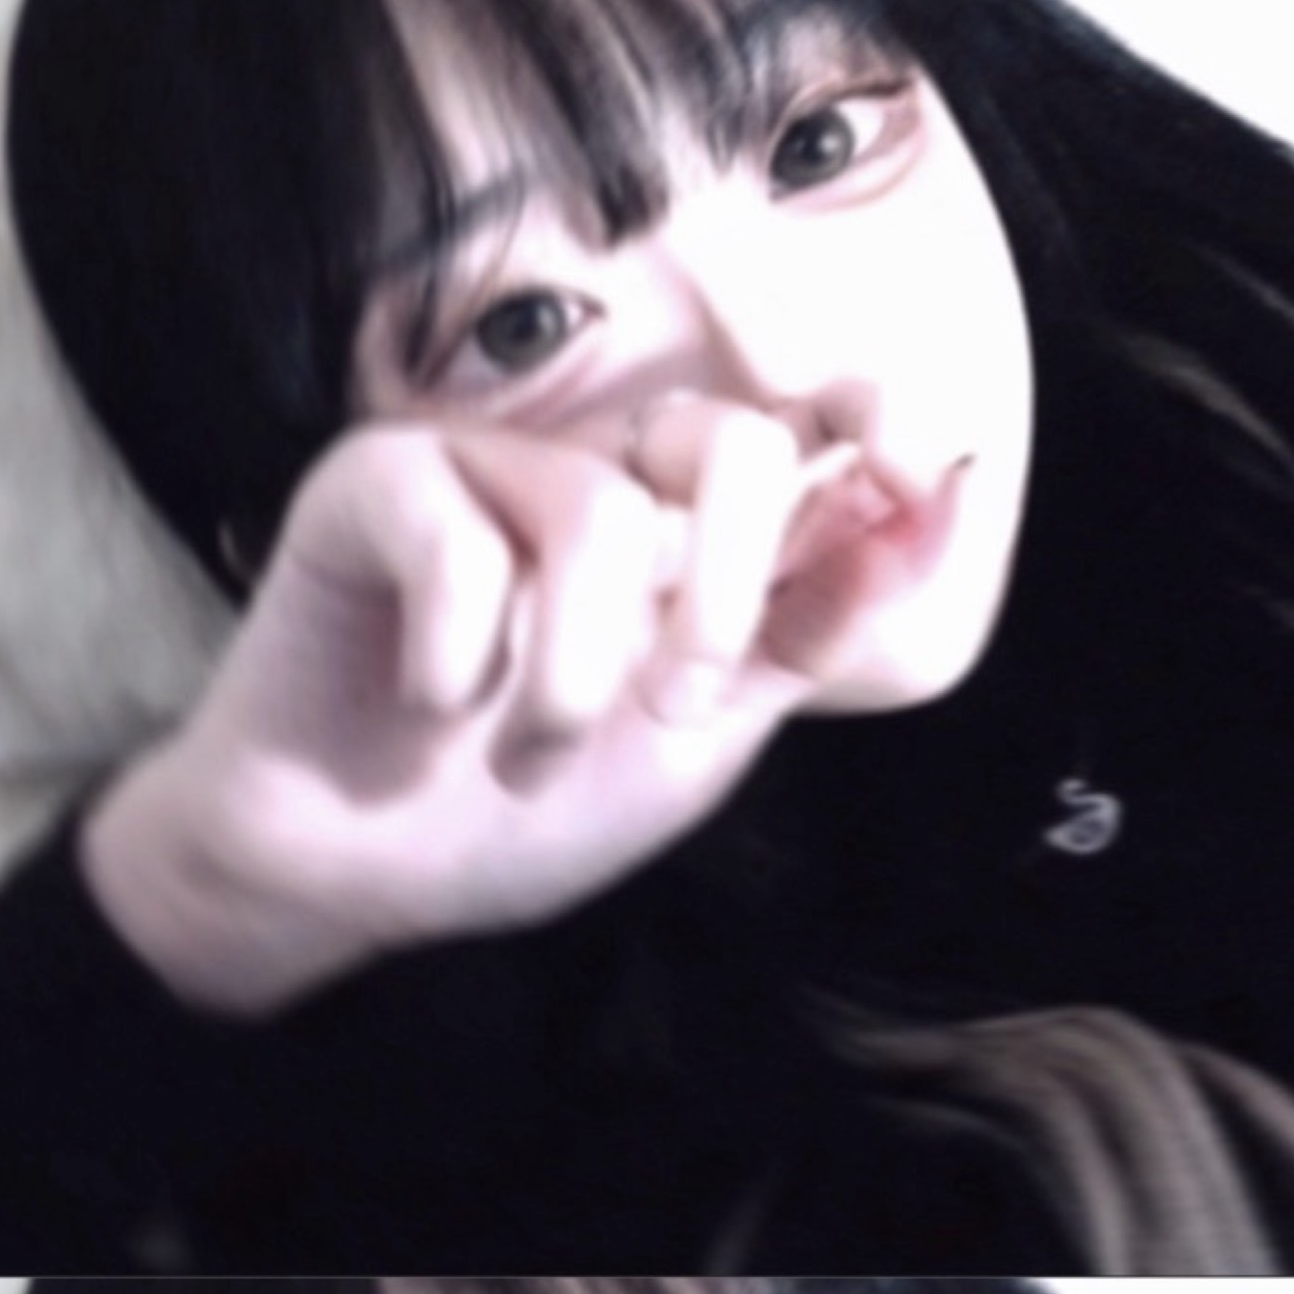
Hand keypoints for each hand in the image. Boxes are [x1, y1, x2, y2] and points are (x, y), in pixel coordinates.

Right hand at [78, 399, 846, 1010]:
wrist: (351, 880)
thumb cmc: (521, 808)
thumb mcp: (707, 734)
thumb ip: (815, 621)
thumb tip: (941, 497)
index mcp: (694, 528)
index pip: (815, 413)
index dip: (877, 416)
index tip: (901, 480)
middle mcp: (604, 473)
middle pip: (730, 440)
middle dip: (718, 599)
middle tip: (669, 707)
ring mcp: (489, 467)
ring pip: (598, 515)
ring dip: (567, 679)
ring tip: (520, 754)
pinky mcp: (377, 484)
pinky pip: (459, 539)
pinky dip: (454, 658)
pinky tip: (427, 704)